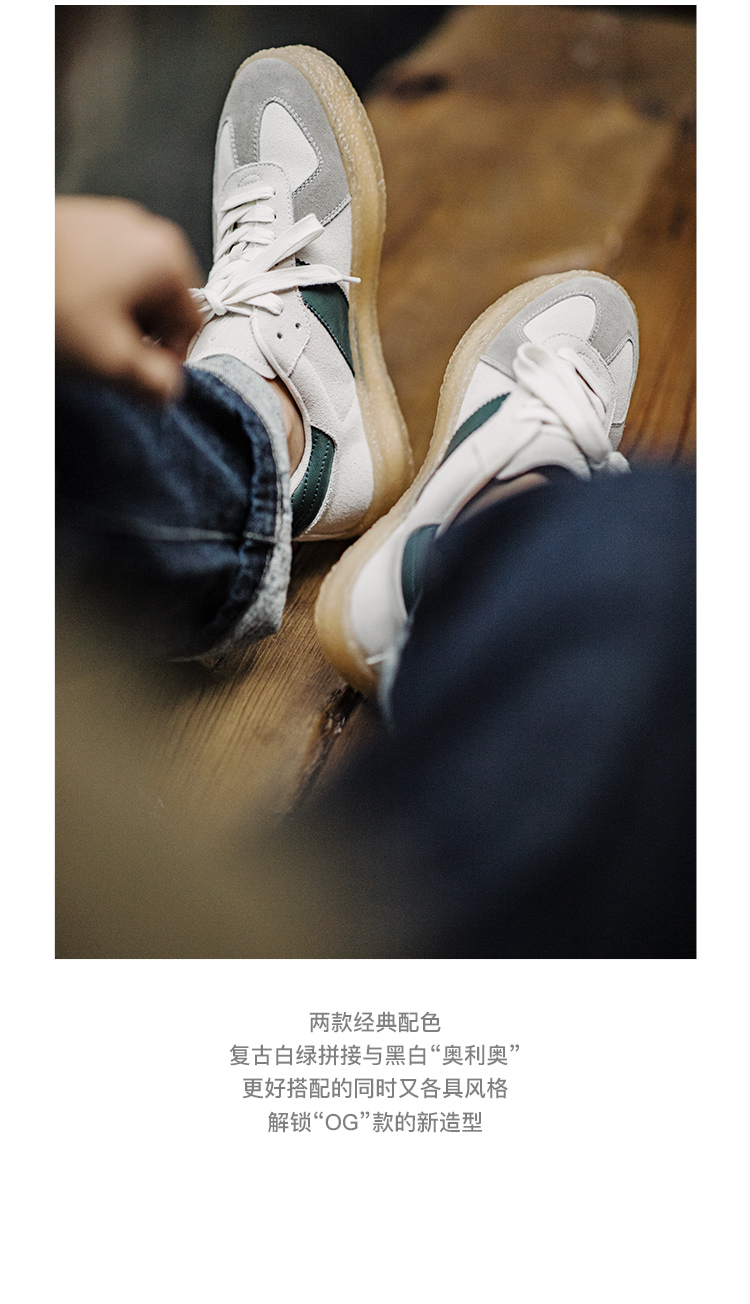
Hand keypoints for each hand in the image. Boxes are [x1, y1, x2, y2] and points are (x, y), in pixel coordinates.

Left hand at [56, 196, 203, 401]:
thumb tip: (169, 390)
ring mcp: (111, 222)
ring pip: (129, 290)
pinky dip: (87, 295)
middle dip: (135, 336)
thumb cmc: (45, 298)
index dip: (166, 361)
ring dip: (109, 318)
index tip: (136, 375)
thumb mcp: (109, 360)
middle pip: (161, 306)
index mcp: (166, 260)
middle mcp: (145, 232)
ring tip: (74, 328)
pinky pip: (101, 271)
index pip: (192, 328)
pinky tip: (62, 307)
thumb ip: (154, 384)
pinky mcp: (80, 224)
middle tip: (98, 351)